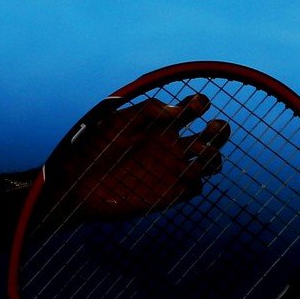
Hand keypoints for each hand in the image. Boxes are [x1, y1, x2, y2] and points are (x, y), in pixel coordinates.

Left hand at [46, 94, 230, 219]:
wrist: (80, 184)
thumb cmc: (96, 148)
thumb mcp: (119, 120)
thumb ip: (149, 110)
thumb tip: (179, 110)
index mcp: (159, 126)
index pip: (191, 111)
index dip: (199, 104)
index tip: (196, 104)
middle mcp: (169, 147)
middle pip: (210, 136)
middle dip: (219, 130)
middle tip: (214, 125)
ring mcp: (171, 171)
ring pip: (209, 163)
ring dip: (213, 155)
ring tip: (199, 151)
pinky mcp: (168, 194)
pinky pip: (196, 188)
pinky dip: (197, 180)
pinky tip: (183, 172)